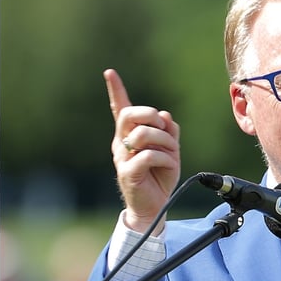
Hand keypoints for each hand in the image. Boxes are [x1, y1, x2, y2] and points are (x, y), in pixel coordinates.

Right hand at [104, 69, 180, 230]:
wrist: (154, 207)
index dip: (116, 90)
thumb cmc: (159, 177)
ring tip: (171, 155)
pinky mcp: (128, 172)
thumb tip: (165, 116)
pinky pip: (149, 155)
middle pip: (132, 115)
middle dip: (152, 116)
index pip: (120, 109)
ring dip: (165, 142)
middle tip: (164, 130)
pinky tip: (170, 168)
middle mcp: (121, 144)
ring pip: (144, 133)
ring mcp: (122, 158)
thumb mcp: (170, 150)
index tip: (110, 73)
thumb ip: (168, 131)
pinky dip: (166, 159)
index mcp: (129, 135)